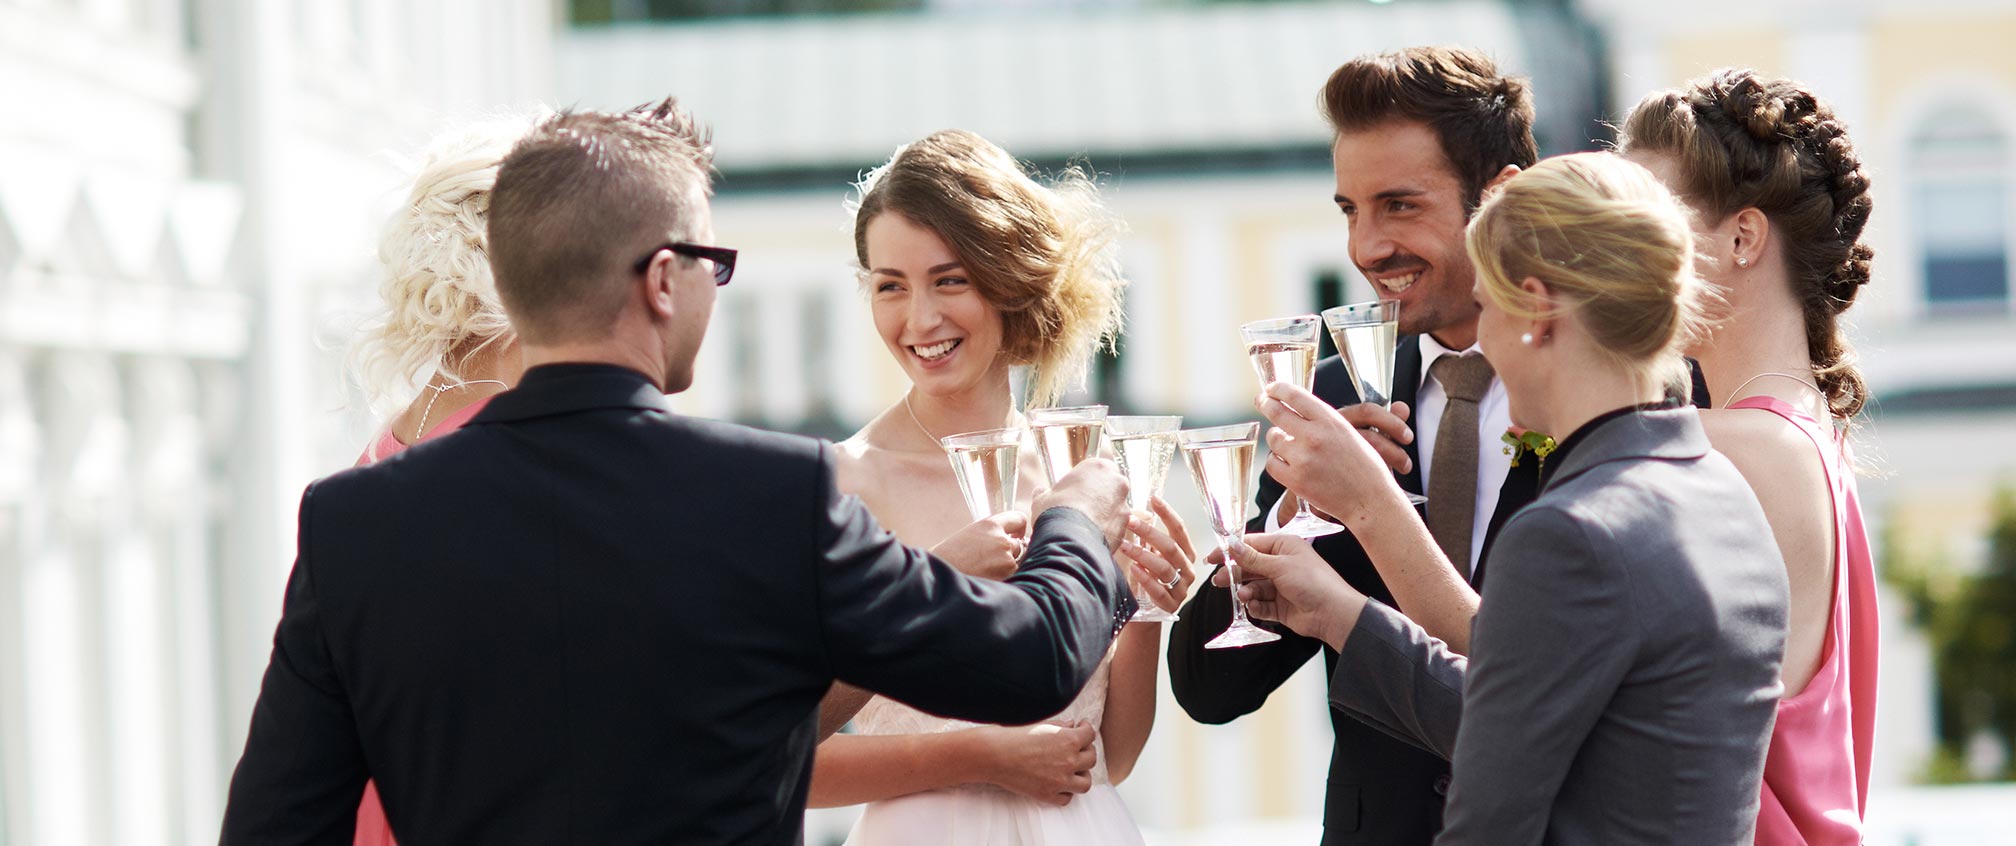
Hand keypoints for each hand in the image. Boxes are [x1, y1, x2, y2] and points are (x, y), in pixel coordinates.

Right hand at [930, 512, 1030, 580]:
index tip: (1017, 535)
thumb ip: (992, 533)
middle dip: (1012, 552)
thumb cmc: (948, 558)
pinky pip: (1014, 577)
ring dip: (1008, 567)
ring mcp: (1005, 561)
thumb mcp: (970, 535)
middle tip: (995, 560)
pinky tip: (988, 580)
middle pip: (1021, 544)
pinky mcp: (1006, 579)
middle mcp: (1001, 540)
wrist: (935, 578)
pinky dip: (1005, 580)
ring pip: (1018, 563)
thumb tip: (1016, 540)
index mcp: (990, 525)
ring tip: (987, 572)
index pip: (1019, 519)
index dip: (1019, 528)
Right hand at [972, 720, 1098, 805]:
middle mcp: (1069, 761)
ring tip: (1073, 769)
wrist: (993, 755)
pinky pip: (1067, 798)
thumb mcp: (1041, 725)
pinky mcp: (1047, 795)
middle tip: (1077, 747)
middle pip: (1091, 759)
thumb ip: (1060, 726)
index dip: (1086, 729)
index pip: (1090, 735)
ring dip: (1081, 775)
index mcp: (1068, 740)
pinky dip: (1065, 791)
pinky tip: (1058, 782)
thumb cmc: (1014, 736)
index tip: (1081, 727)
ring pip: (1086, 783)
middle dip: (1085, 751)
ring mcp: (1059, 781)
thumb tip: (1072, 725)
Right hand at [1032, 458, 1129, 549]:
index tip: (1078, 491)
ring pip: (1115, 506)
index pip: (1097, 469)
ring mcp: (1124, 502)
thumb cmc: (1055, 512)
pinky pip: (1117, 524)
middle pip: (1110, 486)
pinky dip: (1108, 529)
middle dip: (1100, 497)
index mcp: (1098, 466)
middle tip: (1082, 509)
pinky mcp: (1126, 524)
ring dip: (1104, 514)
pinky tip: (1093, 536)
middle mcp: (1116, 481)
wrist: (1069, 539)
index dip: (1087, 481)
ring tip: (1086, 526)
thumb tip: (1039, 491)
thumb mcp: (1043, 498)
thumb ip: (1045, 492)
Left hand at [1118, 496, 1198, 613]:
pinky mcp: (1171, 605)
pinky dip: (1146, 579)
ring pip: (1165, 568)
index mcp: (1185, 553)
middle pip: (1171, 547)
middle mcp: (1187, 569)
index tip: (1153, 499)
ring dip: (1143, 554)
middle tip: (1129, 521)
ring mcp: (1181, 588)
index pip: (1180, 529)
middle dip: (1149, 532)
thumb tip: (1135, 512)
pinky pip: (1160, 591)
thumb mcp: (1150, 555)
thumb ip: (1148, 538)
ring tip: (1124, 546)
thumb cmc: (1147, 578)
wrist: (1146, 613)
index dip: (1168, 513)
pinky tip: (1134, 570)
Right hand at [1209, 532, 1366, 649]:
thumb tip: (1232, 545)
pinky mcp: (1280, 606)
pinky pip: (1260, 604)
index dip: (1231, 551)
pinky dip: (1255, 606)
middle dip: (1235, 574)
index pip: (1250, 545)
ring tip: (1244, 597)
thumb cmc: (1314, 582)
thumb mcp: (1280, 566)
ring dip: (1246, 592)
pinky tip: (1255, 607)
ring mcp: (1281, 586)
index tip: (1213, 557)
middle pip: (1249, 567)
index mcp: (1283, 546)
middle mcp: (1281, 564)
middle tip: (1220, 580)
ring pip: (1253, 587)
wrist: (1332, 613)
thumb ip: (1252, 558)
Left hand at [1257, 383, 1414, 524]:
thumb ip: (1322, 421)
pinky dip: (1277, 462)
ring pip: (1273, 439)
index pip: (1295, 395)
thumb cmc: (1363, 467)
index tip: (1271, 388)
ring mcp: (1303, 458)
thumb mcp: (1348, 433)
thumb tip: (1293, 408)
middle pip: (1276, 412)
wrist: (1370, 500)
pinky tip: (1289, 464)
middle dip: (1266, 404)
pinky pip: (1272, 463)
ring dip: (1278, 440)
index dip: (1278, 388)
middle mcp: (1314, 436)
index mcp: (1330, 421)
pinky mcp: (1295, 479)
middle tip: (1262, 401)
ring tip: (1291, 446)